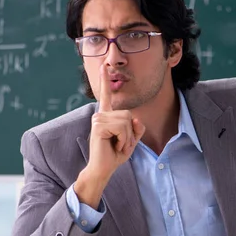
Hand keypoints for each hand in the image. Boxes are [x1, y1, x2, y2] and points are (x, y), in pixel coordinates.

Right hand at [75, 65, 144, 207]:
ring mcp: (98, 119)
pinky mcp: (98, 125)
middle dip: (131, 132)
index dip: (105, 81)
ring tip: (117, 145)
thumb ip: (137, 128)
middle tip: (120, 143)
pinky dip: (124, 140)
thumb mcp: (131, 140)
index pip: (106, 96)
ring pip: (126, 121)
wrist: (103, 168)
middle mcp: (101, 114)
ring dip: (127, 137)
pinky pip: (122, 128)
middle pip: (129, 114)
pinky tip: (114, 146)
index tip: (103, 66)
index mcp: (107, 116)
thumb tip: (137, 120)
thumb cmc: (115, 154)